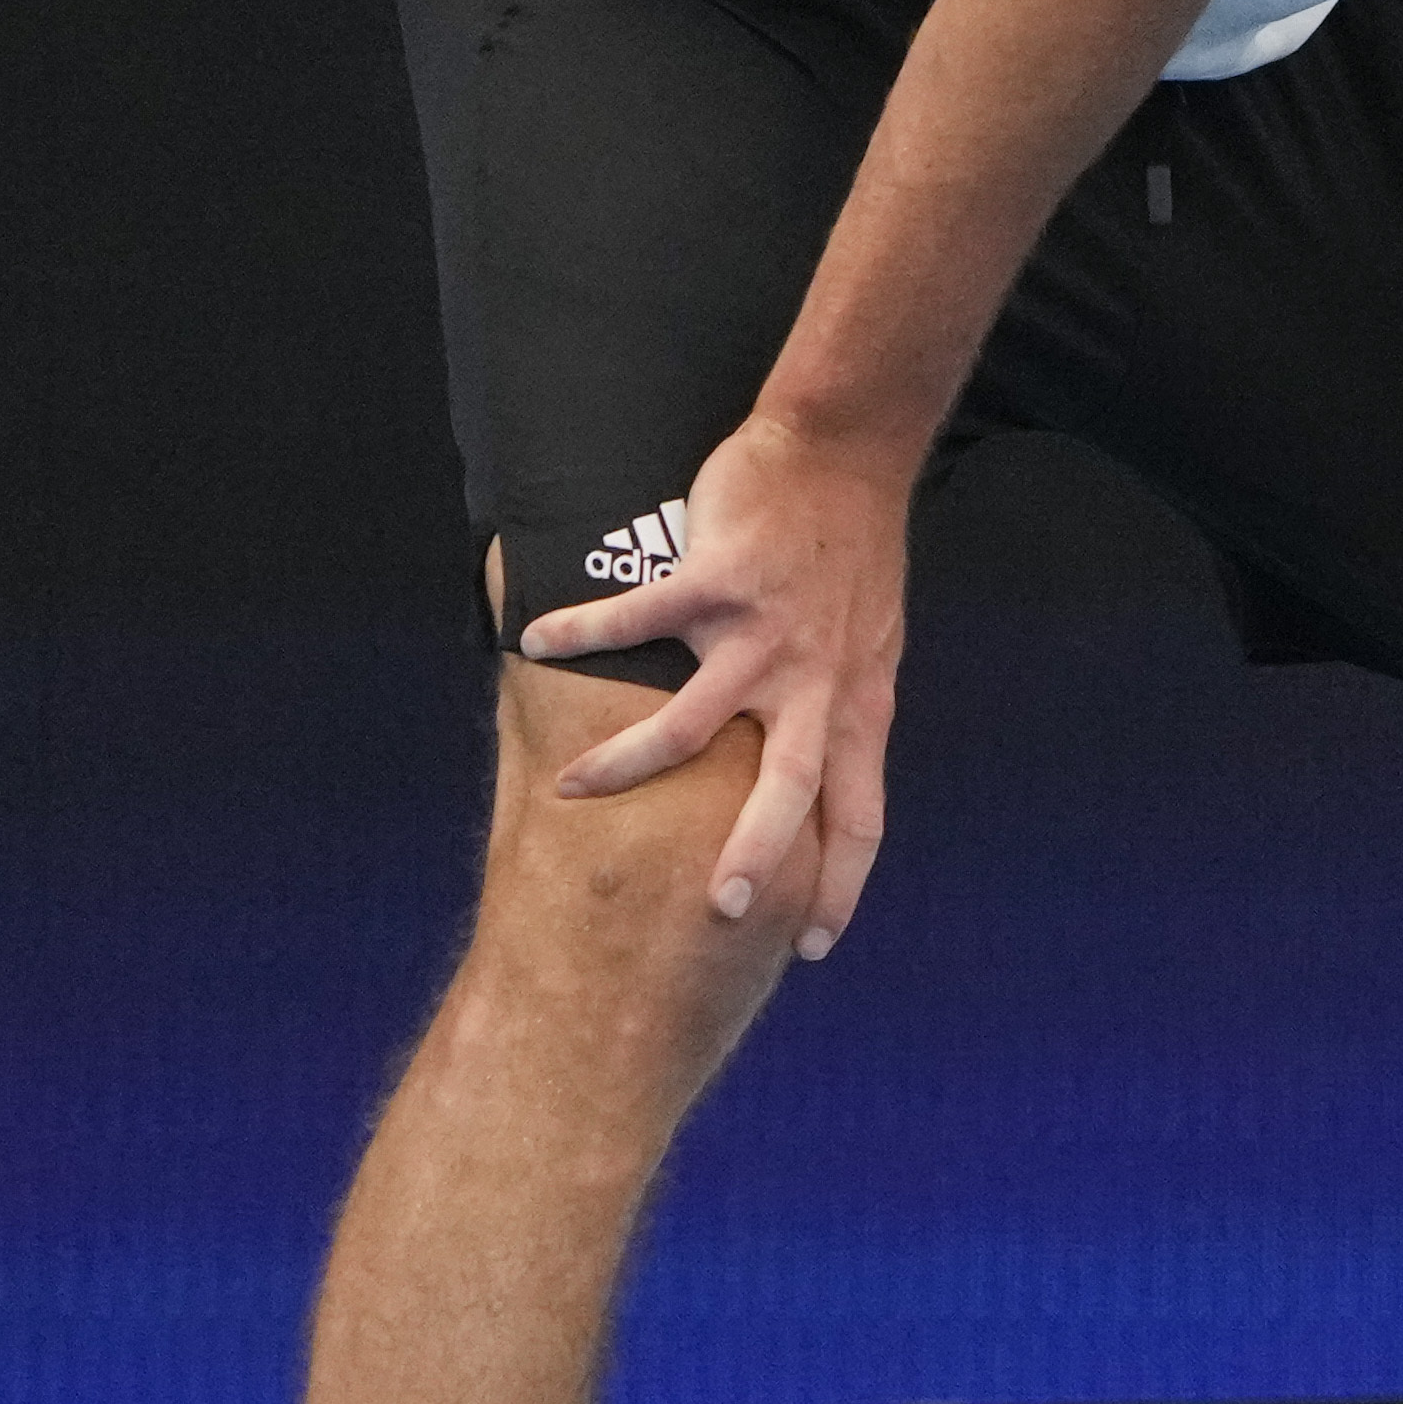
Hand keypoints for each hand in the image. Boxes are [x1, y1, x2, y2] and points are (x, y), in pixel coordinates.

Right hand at [512, 406, 914, 959]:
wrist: (843, 458)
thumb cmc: (850, 558)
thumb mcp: (867, 649)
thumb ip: (838, 711)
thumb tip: (813, 779)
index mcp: (856, 704)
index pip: (860, 814)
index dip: (841, 882)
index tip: (813, 944)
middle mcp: (816, 682)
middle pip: (791, 788)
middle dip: (754, 855)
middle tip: (715, 910)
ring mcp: (766, 634)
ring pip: (693, 724)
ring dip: (628, 764)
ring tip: (572, 792)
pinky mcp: (718, 581)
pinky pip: (637, 619)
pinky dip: (581, 632)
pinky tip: (535, 640)